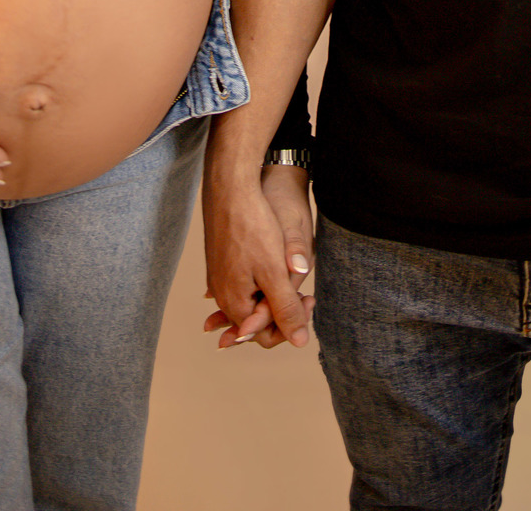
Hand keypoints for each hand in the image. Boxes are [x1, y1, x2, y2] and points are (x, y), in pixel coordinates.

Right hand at [203, 163, 313, 349]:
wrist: (231, 188)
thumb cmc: (253, 226)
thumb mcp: (275, 272)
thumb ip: (286, 309)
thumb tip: (300, 342)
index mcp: (234, 303)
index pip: (265, 336)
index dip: (292, 324)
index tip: (310, 299)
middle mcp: (223, 294)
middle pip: (258, 317)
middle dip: (283, 309)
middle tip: (306, 290)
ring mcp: (220, 277)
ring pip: (253, 298)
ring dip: (274, 294)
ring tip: (292, 275)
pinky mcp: (223, 261)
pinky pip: (245, 282)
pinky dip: (261, 282)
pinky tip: (274, 270)